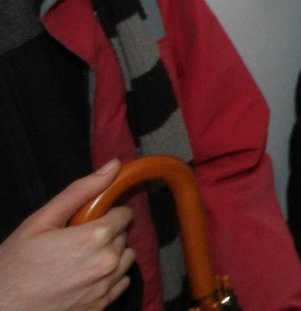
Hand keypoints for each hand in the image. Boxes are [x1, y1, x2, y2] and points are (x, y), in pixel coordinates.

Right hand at [0, 161, 135, 310]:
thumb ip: (80, 191)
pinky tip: (84, 277)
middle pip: (123, 237)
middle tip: (76, 241)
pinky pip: (120, 283)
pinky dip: (108, 278)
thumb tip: (113, 166)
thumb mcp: (40, 221)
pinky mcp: (100, 307)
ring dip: (110, 255)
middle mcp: (106, 263)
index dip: (107, 214)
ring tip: (80, 259)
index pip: (124, 215)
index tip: (89, 220)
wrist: (1, 308)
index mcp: (94, 238)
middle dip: (106, 234)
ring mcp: (104, 288)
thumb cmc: (14, 266)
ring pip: (125, 260)